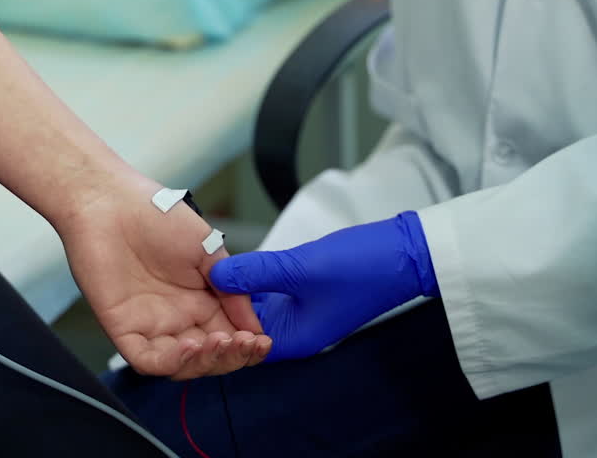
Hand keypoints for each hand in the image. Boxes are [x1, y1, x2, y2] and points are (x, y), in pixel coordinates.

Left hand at [60, 187, 272, 379]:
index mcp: (201, 300)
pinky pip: (149, 359)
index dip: (248, 344)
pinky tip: (191, 345)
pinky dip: (173, 361)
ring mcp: (151, 325)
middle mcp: (178, 317)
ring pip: (183, 365)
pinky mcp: (124, 328)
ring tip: (223, 342)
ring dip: (207, 362)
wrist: (110, 200)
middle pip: (210, 357)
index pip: (230, 336)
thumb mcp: (208, 251)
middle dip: (233, 357)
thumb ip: (232, 289)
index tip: (263, 340)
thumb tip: (255, 325)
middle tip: (247, 343)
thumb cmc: (156, 215)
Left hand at [209, 211, 437, 361]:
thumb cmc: (363, 268)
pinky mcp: (301, 292)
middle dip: (220, 307)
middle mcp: (292, 331)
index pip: (239, 343)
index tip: (193, 302)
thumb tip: (217, 274)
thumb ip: (256, 271)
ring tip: (208, 269)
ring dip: (234, 290)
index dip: (214, 326)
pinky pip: (266, 289)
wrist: (403, 252)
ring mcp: (297, 311)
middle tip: (193, 283)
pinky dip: (251, 280)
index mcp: (293, 339)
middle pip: (242, 325)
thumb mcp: (301, 268)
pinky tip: (235, 262)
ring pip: (252, 305)